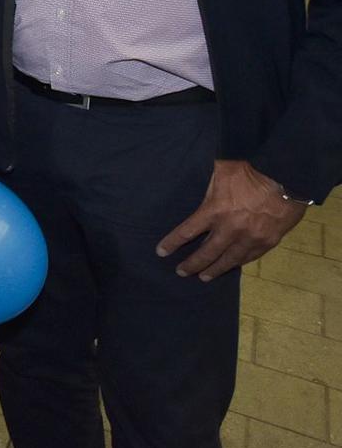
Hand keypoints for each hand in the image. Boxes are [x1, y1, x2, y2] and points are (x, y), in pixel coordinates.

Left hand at [157, 159, 306, 281]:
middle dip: (192, 264)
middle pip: (207, 253)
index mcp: (214, 211)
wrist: (286, 177)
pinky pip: (249, 257)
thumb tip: (195, 188)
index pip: (187, 232)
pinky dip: (238, 263)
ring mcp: (251, 238)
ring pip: (229, 260)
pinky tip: (231, 266)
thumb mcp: (220, 172)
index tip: (161, 252)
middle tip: (181, 272)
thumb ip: (207, 187)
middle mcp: (231, 229)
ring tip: (204, 277)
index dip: (172, 244)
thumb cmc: (250, 170)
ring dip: (215, 270)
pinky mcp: (268, 241)